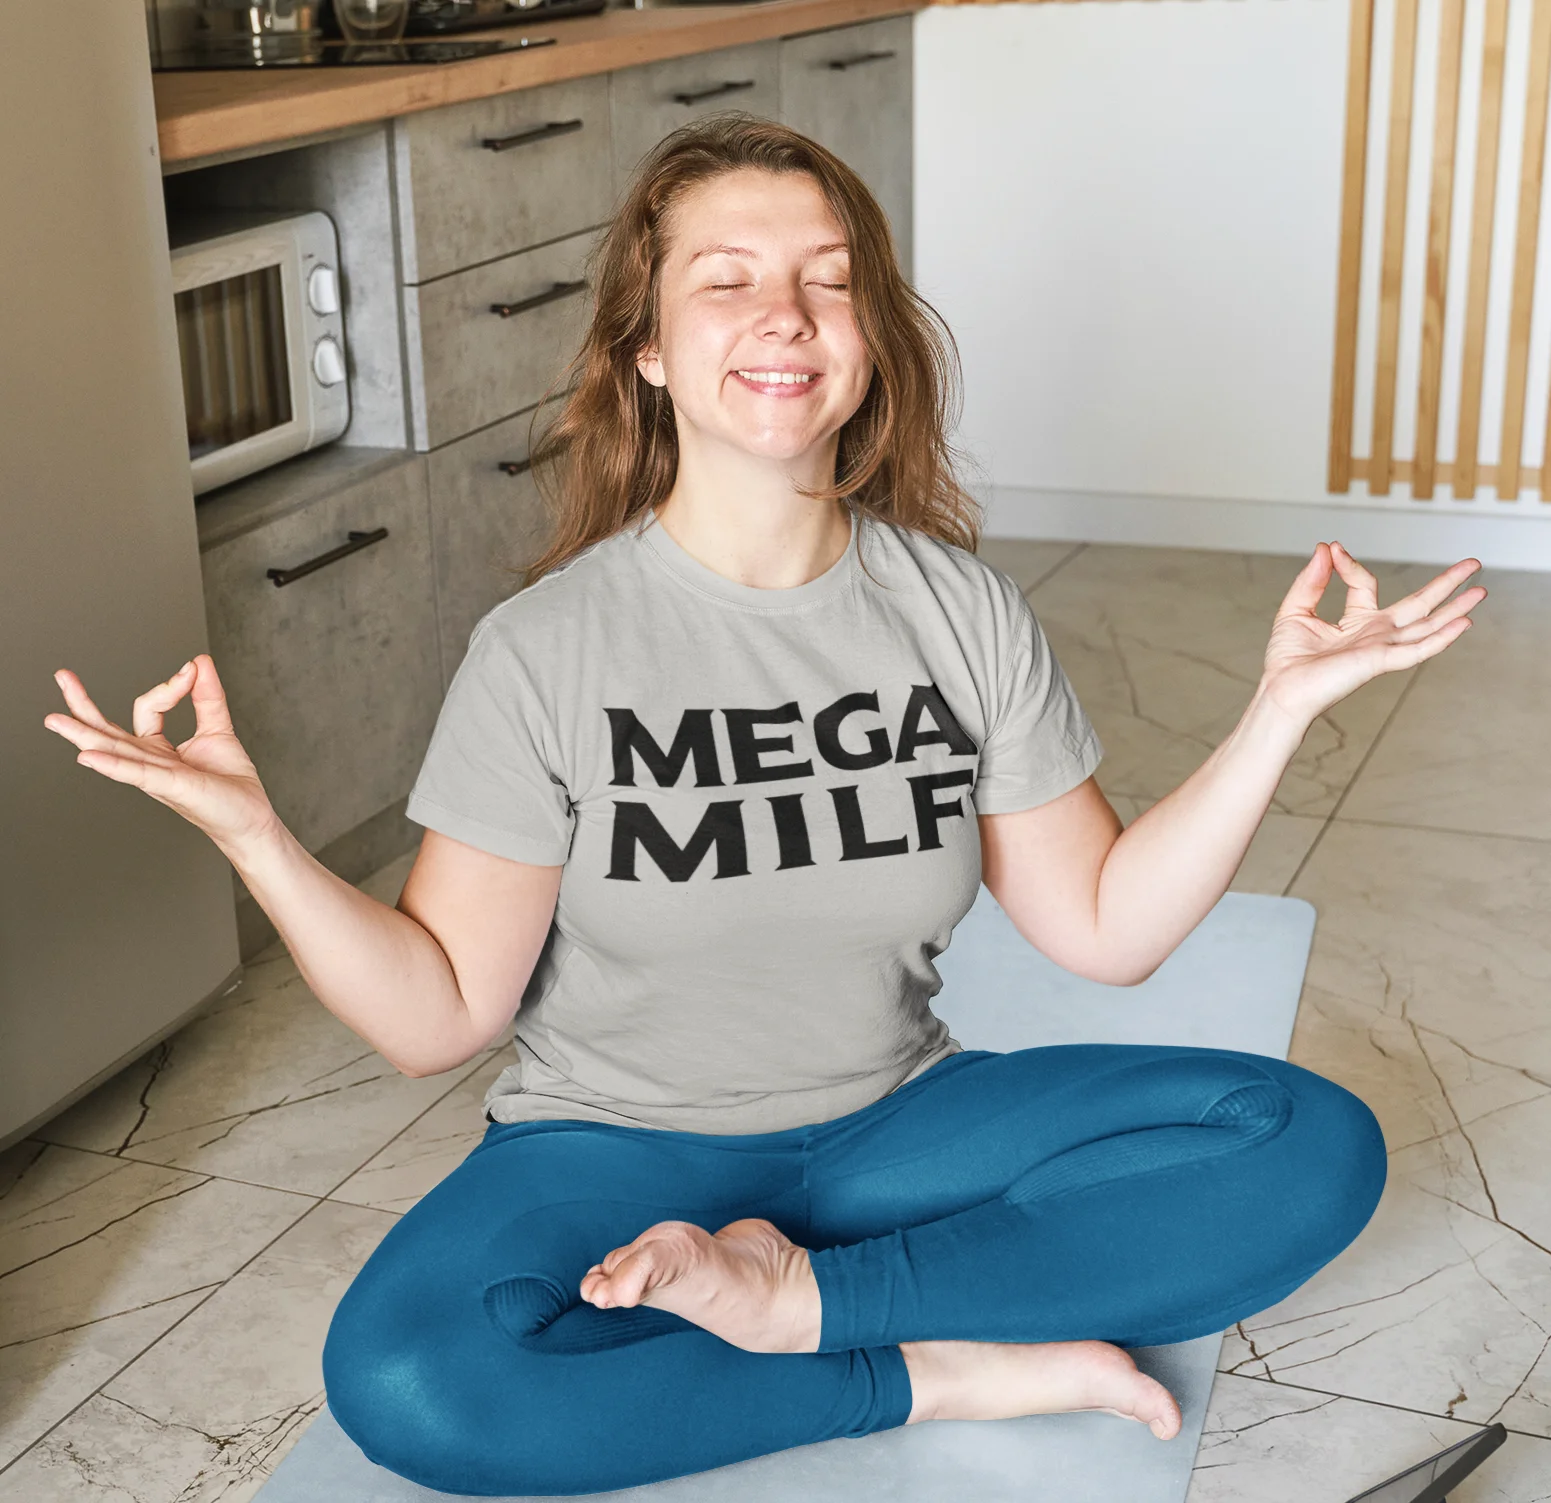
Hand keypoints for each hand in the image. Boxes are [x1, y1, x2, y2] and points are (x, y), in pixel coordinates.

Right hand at [43, 654, 280, 854]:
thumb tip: (199, 661)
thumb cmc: (230, 784)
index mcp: (158, 749)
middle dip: (82, 705)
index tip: (192, 669)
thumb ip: (208, 697)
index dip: (168, 686)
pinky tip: (89, 756)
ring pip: (113, 751)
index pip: (146, 707)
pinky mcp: (172, 787)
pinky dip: (113, 764)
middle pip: (107, 731)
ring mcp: (157, 776)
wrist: (251, 819)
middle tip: (61, 676)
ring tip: (54, 720)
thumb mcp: (219, 729)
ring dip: (83, 734)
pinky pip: (138, 773)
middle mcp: (149, 762)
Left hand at [1259, 542, 1485, 727]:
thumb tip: (1325, 548)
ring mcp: (1381, 647)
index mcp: (1356, 622)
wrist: (1282, 690)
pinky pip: (1417, 649)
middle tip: (1473, 563)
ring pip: (1427, 626)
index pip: (1366, 584)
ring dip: (1455, 609)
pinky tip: (1463, 624)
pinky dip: (1441, 638)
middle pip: (1419, 604)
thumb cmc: (1288, 661)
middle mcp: (1375, 634)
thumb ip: (1311, 581)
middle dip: (1446, 584)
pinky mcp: (1380, 661)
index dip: (1350, 565)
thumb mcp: (1295, 611)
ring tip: (1481, 591)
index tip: (1333, 549)